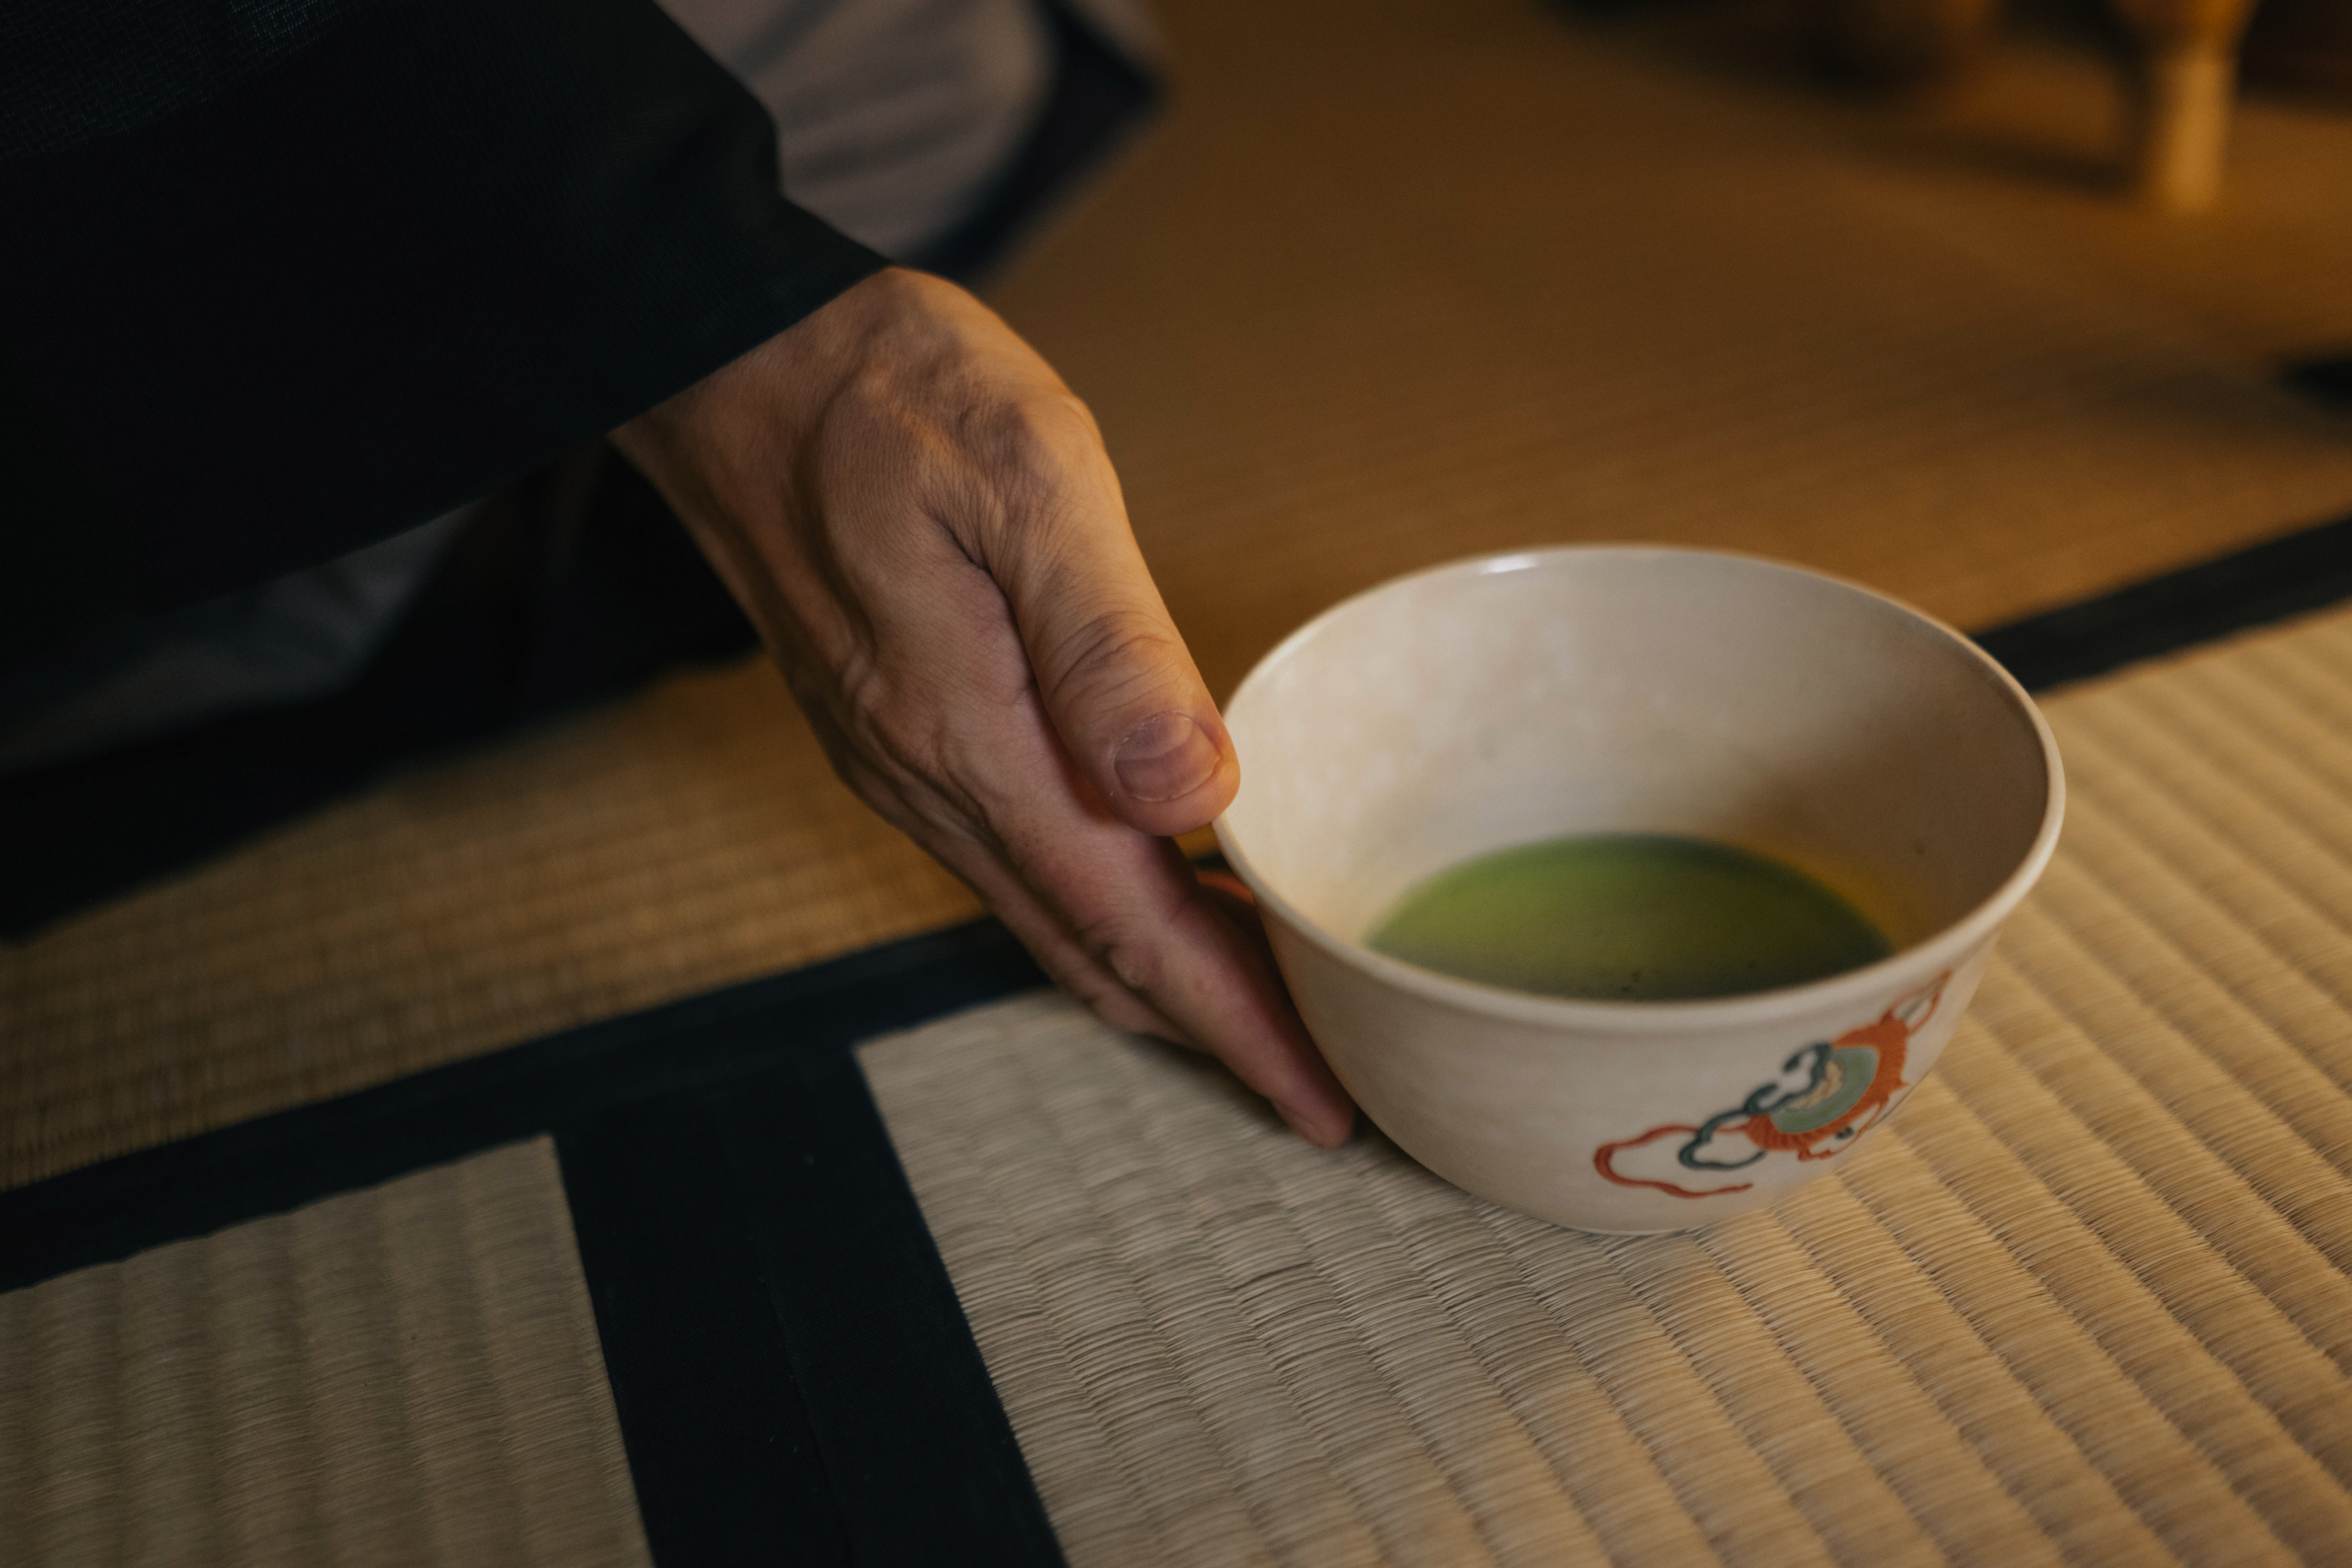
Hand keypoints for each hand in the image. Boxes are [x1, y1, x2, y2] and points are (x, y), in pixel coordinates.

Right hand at [613, 268, 1355, 1145]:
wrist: (725, 362)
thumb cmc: (886, 395)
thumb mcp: (1025, 478)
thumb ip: (1108, 644)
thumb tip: (1194, 792)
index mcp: (974, 736)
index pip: (1130, 923)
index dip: (1233, 1020)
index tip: (1320, 1099)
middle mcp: (932, 780)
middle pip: (1094, 952)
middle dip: (1210, 1025)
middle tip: (1325, 1067)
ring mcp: (903, 766)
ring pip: (1050, 918)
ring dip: (1155, 973)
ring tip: (1263, 996)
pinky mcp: (893, 732)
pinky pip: (1013, 865)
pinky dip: (1098, 908)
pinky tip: (1153, 882)